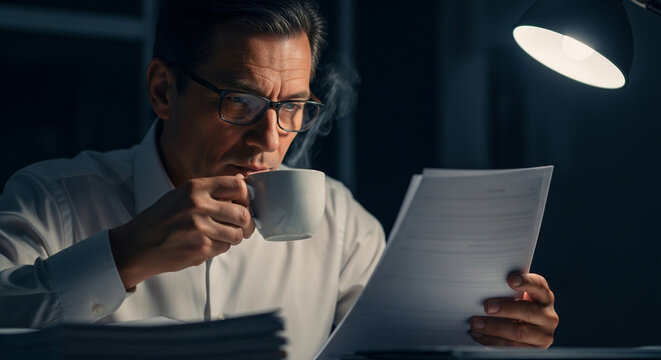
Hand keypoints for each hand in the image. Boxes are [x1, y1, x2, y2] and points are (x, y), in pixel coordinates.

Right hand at [109, 175, 254, 288]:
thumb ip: (212, 190)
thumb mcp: (182, 194)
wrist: (136, 245)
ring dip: (235, 237)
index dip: (247, 198)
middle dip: (247, 223)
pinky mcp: (200, 249)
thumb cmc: (162, 219)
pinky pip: (224, 248)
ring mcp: (199, 228)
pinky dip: (221, 247)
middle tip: (243, 227)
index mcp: (195, 187)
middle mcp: (198, 205)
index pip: (239, 187)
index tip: (245, 205)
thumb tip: (243, 183)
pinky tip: (207, 244)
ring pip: (237, 234)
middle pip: (243, 213)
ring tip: (223, 236)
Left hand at [469, 272, 558, 347]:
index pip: (539, 286)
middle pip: (529, 311)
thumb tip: (484, 285)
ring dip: (494, 328)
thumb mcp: (517, 298)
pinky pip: (513, 347)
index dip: (526, 282)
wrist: (525, 334)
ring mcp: (544, 335)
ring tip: (476, 324)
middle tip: (487, 307)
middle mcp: (548, 316)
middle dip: (506, 309)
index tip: (510, 280)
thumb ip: (508, 291)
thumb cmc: (515, 309)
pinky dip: (493, 341)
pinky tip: (479, 335)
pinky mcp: (535, 350)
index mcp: (544, 297)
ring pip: (519, 332)